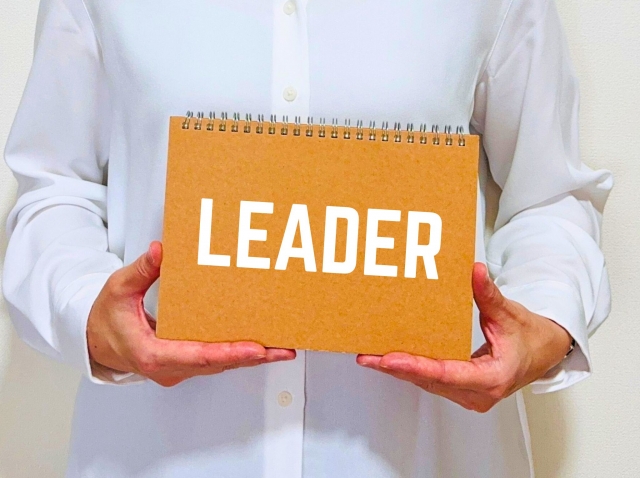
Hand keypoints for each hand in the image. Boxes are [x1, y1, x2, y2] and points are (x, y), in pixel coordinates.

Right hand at [87, 241, 294, 386]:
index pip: (199, 357)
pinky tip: (259, 346)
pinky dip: (237, 354)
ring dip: (251, 358)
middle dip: (253, 357)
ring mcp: (179, 369)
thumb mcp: (119, 289)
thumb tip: (160, 251)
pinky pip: (215, 361)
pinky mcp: (185, 364)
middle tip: (283, 349)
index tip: (257, 349)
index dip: (231, 353)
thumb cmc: (106, 318)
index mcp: (152, 354)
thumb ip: (141, 271)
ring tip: (281, 348)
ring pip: (220, 365)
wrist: (95, 341)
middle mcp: (169, 368)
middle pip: (218, 363)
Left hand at [356, 263, 571, 412]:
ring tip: (371, 358)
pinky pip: (432, 380)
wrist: (544, 354)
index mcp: (493, 378)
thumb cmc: (530, 339)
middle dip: (397, 368)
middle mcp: (478, 394)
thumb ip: (489, 295)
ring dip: (400, 371)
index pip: (447, 374)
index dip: (415, 366)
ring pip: (428, 383)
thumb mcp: (510, 314)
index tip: (390, 359)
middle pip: (430, 381)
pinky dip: (412, 370)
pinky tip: (391, 360)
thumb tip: (475, 271)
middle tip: (368, 357)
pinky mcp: (462, 391)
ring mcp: (469, 395)